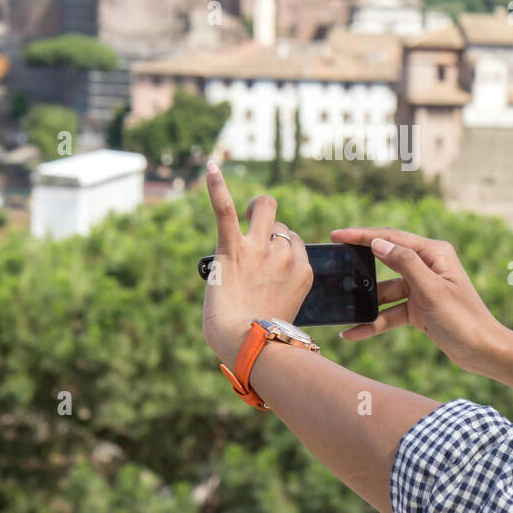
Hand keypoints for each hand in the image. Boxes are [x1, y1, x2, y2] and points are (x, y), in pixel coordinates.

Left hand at [201, 162, 312, 367]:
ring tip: (243, 211)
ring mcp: (259, 249)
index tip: (267, 265)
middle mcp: (285, 255)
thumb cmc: (263, 338)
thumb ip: (281, 291)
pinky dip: (217, 187)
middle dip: (270, 229)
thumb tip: (270, 289)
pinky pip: (226, 210)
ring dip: (254, 209)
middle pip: (281, 226)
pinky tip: (210, 167)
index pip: (293, 244)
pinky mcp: (231, 248)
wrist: (249, 345)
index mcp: (302, 272)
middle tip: (253, 241)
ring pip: (263, 208)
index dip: (280, 249)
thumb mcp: (286, 310)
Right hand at [329, 226, 509, 375]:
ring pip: (385, 291)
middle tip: (333, 263)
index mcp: (434, 253)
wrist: (483, 351)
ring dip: (366, 302)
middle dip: (359, 265)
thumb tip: (377, 243)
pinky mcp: (419, 309)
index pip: (391, 238)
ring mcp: (422, 288)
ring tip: (341, 308)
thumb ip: (405, 264)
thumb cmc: (464, 318)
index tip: (336, 235)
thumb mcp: (431, 290)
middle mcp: (428, 266)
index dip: (361, 235)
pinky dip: (374, 322)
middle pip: (385, 260)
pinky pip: (390, 312)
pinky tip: (353, 332)